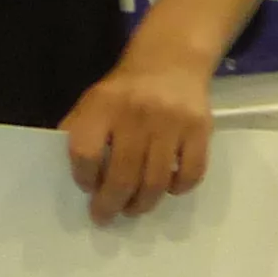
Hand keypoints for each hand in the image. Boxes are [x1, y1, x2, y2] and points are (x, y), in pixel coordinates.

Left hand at [61, 43, 217, 226]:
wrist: (171, 60)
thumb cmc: (124, 91)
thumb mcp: (93, 101)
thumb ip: (79, 133)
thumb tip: (78, 179)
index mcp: (104, 105)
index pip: (85, 153)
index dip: (83, 177)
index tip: (87, 186)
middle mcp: (138, 113)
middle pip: (122, 176)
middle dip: (110, 204)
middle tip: (106, 215)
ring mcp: (172, 122)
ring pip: (156, 181)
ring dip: (142, 204)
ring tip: (134, 208)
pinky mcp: (200, 129)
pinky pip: (190, 173)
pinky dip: (177, 189)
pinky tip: (166, 189)